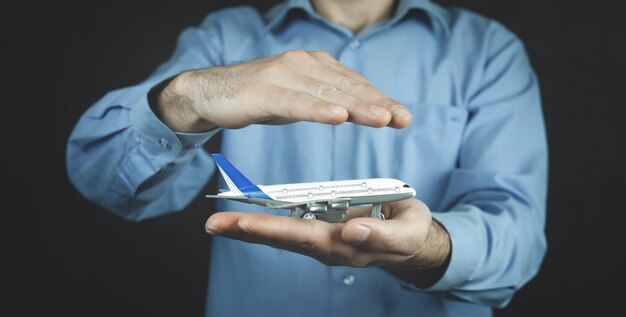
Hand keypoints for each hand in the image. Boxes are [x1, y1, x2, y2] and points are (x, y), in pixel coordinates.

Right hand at [151, 50, 412, 131]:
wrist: (208, 92)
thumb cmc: (255, 96)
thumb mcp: (296, 99)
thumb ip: (322, 101)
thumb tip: (352, 110)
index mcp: (313, 66)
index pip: (353, 84)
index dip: (379, 99)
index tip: (402, 116)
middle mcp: (302, 64)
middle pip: (346, 87)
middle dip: (377, 103)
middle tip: (402, 118)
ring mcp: (283, 75)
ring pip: (326, 94)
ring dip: (356, 106)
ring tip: (381, 118)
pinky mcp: (264, 91)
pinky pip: (296, 102)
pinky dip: (317, 109)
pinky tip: (336, 116)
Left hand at [204, 199, 449, 277]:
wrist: (413, 241)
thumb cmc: (409, 234)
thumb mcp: (406, 233)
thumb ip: (381, 236)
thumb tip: (350, 234)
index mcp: (343, 245)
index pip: (300, 236)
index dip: (270, 229)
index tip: (241, 222)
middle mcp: (325, 244)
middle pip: (280, 237)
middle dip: (245, 231)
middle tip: (212, 224)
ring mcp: (321, 238)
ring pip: (280, 233)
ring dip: (248, 228)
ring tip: (217, 222)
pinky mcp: (323, 228)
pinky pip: (290, 224)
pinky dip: (265, 220)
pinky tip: (244, 219)